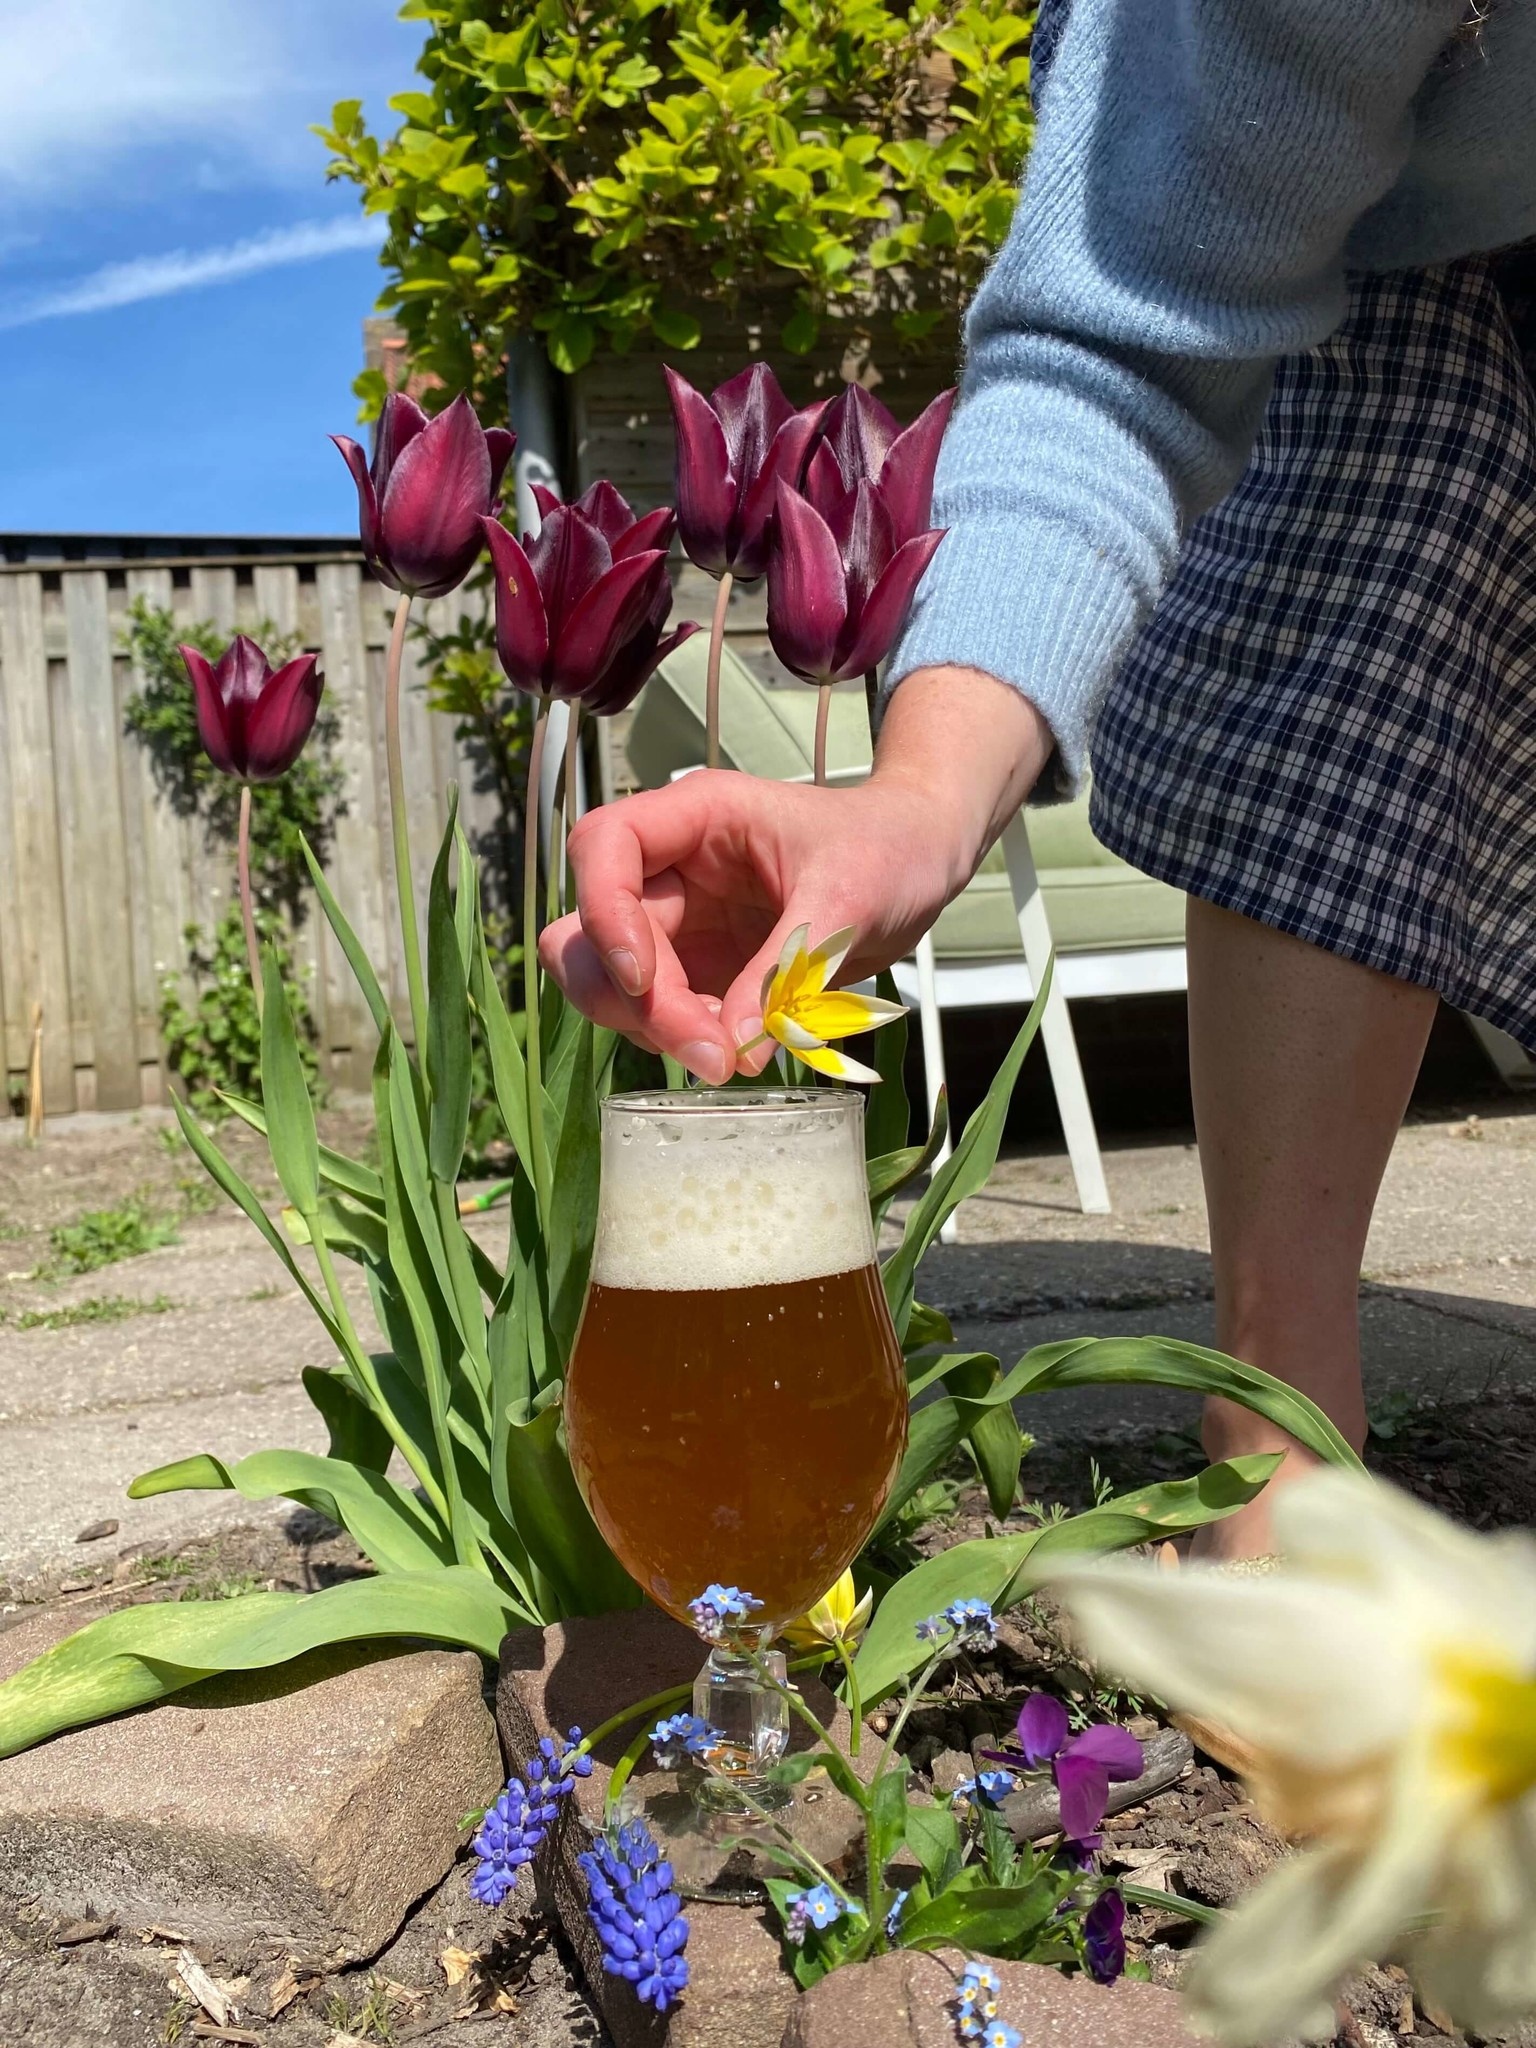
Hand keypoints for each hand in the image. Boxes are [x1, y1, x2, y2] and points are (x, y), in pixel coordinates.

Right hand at [540, 667, 1054, 1078]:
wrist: (921, 863)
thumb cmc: (889, 847)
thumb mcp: (849, 896)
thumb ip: (787, 970)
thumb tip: (734, 1047)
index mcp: (695, 818)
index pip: (603, 846)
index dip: (604, 914)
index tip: (645, 978)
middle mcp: (672, 872)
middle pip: (592, 934)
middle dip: (636, 1000)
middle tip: (708, 1051)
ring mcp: (680, 926)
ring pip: (612, 984)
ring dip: (656, 1029)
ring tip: (734, 1053)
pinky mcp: (700, 972)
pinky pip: (659, 1015)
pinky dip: (685, 1041)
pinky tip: (743, 1049)